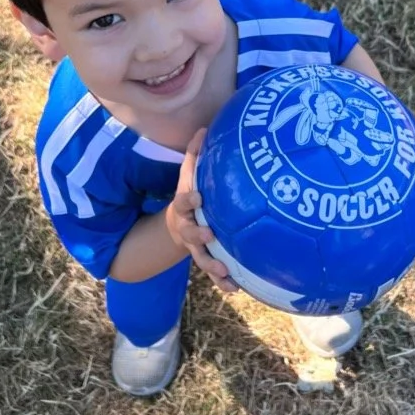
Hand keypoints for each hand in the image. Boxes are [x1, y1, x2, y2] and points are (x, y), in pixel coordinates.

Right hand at [166, 130, 237, 290]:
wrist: (178, 225)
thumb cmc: (191, 195)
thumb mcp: (189, 176)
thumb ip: (194, 154)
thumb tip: (204, 127)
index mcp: (184, 206)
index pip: (183, 200)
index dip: (189, 199)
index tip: (200, 197)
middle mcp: (188, 227)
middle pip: (190, 233)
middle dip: (198, 235)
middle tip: (209, 235)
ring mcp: (195, 247)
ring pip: (201, 258)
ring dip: (212, 265)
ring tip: (224, 271)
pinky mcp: (206, 260)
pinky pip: (213, 274)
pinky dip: (223, 282)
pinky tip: (236, 288)